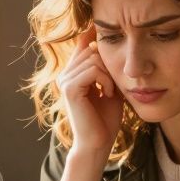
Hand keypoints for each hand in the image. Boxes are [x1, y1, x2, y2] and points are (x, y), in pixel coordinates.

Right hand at [57, 29, 123, 161]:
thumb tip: (113, 46)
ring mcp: (65, 80)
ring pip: (93, 58)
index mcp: (72, 74)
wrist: (98, 143)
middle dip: (108, 63)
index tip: (114, 37)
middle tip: (114, 84)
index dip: (96, 37)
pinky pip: (92, 70)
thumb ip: (107, 69)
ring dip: (108, 74)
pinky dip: (105, 80)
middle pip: (91, 49)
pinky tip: (107, 94)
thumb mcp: (110, 88)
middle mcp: (65, 75)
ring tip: (110, 91)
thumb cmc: (105, 120)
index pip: (82, 44)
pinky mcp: (69, 88)